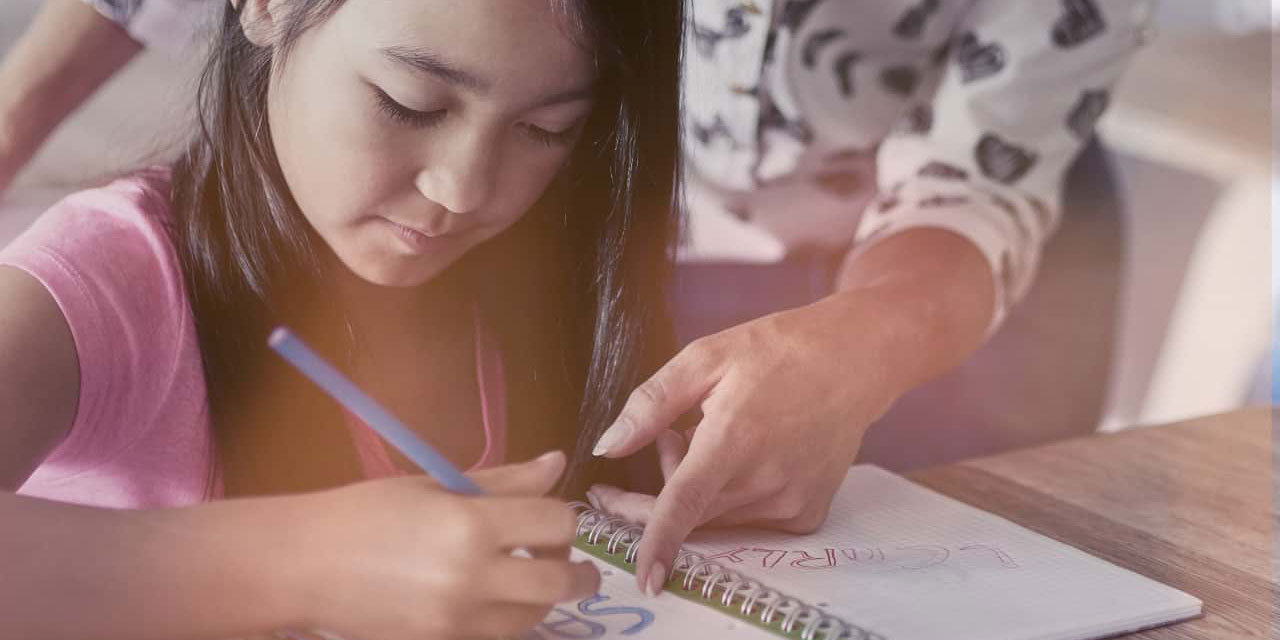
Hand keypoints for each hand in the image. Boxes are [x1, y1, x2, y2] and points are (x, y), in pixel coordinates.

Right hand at [287, 450, 599, 639]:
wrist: (306, 565)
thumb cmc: (368, 512)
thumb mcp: (437, 485)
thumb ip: (504, 480)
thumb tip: (557, 463)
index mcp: (471, 524)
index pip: (556, 523)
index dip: (564, 518)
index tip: (555, 519)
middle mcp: (472, 576)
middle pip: (558, 582)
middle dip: (577, 572)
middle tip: (571, 564)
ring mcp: (457, 620)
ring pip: (533, 618)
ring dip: (542, 598)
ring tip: (527, 579)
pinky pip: (497, 637)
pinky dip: (507, 620)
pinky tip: (493, 600)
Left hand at [588, 295, 908, 595]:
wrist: (854, 360)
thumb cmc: (777, 351)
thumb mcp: (705, 358)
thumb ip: (650, 404)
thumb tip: (609, 446)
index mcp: (734, 438)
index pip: (686, 504)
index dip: (659, 542)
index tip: (644, 576)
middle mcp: (765, 479)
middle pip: (692, 515)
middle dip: (661, 487)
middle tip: (666, 436)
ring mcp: (791, 501)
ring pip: (718, 518)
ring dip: (699, 488)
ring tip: (712, 432)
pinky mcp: (807, 513)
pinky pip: (749, 519)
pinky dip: (732, 496)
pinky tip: (745, 455)